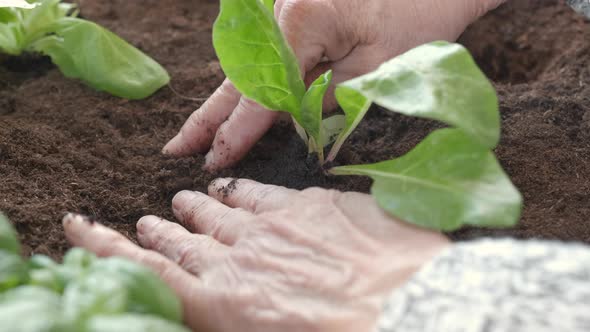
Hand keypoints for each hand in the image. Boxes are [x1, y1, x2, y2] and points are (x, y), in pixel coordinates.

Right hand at [64, 179, 448, 331]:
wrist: (413, 300)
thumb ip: (238, 317)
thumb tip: (225, 311)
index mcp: (226, 303)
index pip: (151, 269)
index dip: (109, 247)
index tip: (83, 226)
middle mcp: (238, 260)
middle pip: (180, 240)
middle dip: (155, 232)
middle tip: (142, 223)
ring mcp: (270, 227)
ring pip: (214, 213)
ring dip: (192, 210)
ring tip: (178, 204)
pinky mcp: (304, 206)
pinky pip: (256, 192)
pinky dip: (235, 190)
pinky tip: (227, 187)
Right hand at [163, 0, 505, 169]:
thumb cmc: (417, 16)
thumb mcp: (371, 69)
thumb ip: (323, 99)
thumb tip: (288, 124)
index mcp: (299, 23)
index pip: (258, 94)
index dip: (236, 133)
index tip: (212, 162)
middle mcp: (280, 12)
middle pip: (237, 77)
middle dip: (208, 118)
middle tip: (176, 148)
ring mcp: (283, 7)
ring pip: (245, 66)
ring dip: (222, 102)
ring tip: (197, 133)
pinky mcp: (294, 10)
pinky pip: (262, 54)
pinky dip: (245, 83)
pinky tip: (229, 104)